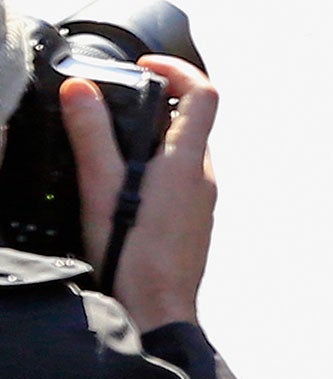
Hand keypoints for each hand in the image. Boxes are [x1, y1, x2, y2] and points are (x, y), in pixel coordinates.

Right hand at [60, 55, 216, 330]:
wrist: (158, 313)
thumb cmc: (134, 256)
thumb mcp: (101, 188)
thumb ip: (91, 136)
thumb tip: (81, 89)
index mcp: (188, 161)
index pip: (204, 93)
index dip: (178, 69)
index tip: (146, 65)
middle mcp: (204, 177)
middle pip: (192, 122)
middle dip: (157, 106)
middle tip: (117, 106)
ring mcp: (202, 201)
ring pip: (184, 154)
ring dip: (153, 141)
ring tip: (110, 150)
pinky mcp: (193, 223)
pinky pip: (179, 183)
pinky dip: (154, 171)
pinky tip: (122, 192)